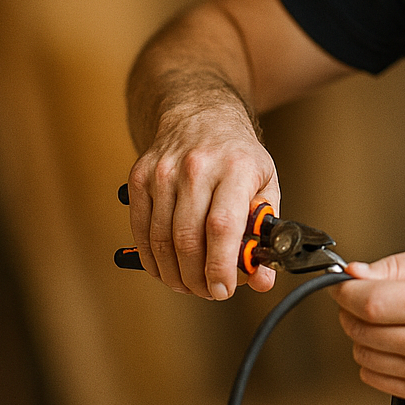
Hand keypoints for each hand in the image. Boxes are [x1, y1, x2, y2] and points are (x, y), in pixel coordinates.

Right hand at [126, 90, 278, 299]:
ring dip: (174, 274)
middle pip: (188, 238)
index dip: (221, 266)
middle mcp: (197, 167)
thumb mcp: (265, 185)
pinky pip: (141, 229)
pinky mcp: (139, 177)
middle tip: (208, 292)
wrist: (199, 113)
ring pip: (162, 239)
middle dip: (197, 278)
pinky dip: (151, 258)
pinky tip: (165, 269)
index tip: (224, 289)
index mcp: (236, 168)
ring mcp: (164, 171)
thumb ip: (265, 234)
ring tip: (189, 285)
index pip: (223, 226)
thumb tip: (261, 279)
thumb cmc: (238, 156)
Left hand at [334, 243, 404, 403]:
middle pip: (363, 331)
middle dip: (350, 311)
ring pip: (365, 356)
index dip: (346, 293)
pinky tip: (391, 343)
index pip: (371, 303)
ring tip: (383, 321)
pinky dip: (373, 360)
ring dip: (361, 336)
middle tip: (361, 298)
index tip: (343, 285)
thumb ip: (392, 266)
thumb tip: (354, 274)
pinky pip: (376, 379)